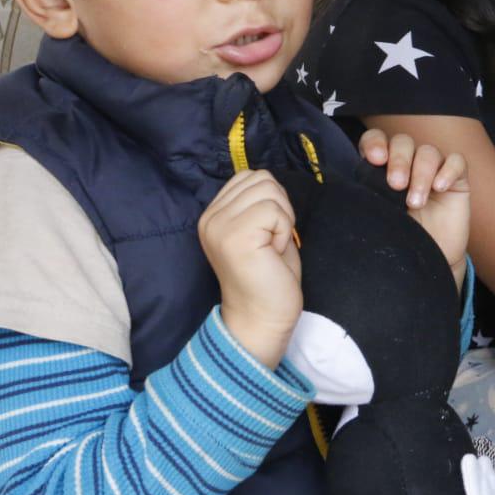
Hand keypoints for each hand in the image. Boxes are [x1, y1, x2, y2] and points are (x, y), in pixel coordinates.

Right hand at [199, 170, 301, 367]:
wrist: (263, 318)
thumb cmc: (269, 276)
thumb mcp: (259, 229)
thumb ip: (256, 202)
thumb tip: (266, 179)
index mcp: (213, 214)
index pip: (249, 176)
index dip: (271, 200)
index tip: (266, 233)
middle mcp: (210, 218)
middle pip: (262, 178)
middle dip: (279, 207)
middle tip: (271, 242)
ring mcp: (219, 226)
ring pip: (270, 191)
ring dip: (283, 219)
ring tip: (271, 247)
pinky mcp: (235, 236)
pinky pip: (275, 210)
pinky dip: (284, 230)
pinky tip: (273, 253)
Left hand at [358, 129, 469, 277]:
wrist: (429, 263)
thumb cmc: (400, 240)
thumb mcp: (378, 218)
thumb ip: (369, 197)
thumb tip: (354, 187)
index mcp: (383, 168)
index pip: (376, 141)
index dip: (375, 143)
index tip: (376, 159)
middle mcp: (408, 164)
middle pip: (403, 142)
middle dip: (399, 160)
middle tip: (396, 185)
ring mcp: (433, 170)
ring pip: (428, 151)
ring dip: (421, 173)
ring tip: (416, 202)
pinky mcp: (457, 180)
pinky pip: (457, 161)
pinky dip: (448, 170)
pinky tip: (440, 188)